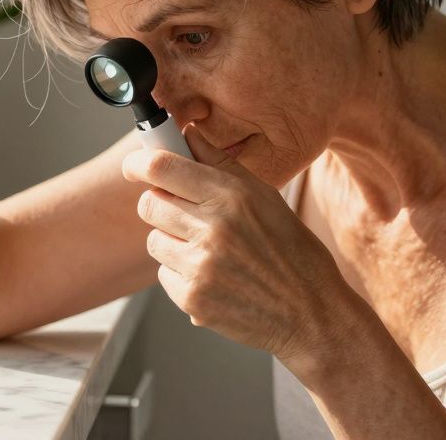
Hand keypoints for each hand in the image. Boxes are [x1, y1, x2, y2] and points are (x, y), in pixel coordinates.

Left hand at [122, 124, 353, 368]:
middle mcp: (213, 229)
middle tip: (183, 213)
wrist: (311, 314)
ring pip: (154, 240)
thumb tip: (186, 131)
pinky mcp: (192, 298)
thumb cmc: (292, 252)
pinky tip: (214, 278)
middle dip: (160, 205)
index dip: (138, 164)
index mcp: (231, 197)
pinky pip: (164, 274)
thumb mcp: (264, 197)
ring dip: (172, 242)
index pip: (161, 167)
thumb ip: (220, 163)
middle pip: (149, 204)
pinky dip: (182, 274)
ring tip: (208, 251)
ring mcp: (201, 266)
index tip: (134, 168)